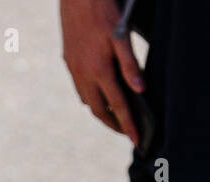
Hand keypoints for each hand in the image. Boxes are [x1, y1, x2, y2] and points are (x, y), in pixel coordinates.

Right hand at [59, 0, 143, 144]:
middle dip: (113, 124)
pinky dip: (91, 98)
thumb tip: (140, 90)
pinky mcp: (69, 63)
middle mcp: (83, 75)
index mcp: (99, 70)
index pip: (116, 105)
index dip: (127, 124)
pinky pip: (80, 89)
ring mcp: (74, 70)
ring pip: (87, 101)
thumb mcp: (122, 36)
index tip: (136, 139)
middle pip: (99, 110)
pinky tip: (98, 96)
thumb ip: (130, 64)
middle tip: (127, 133)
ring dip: (101, 113)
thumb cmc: (103, 13)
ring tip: (115, 117)